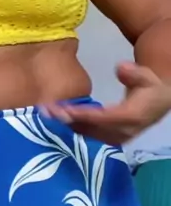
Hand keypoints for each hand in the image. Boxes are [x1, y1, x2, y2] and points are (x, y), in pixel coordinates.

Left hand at [42, 63, 170, 145]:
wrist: (160, 102)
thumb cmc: (150, 87)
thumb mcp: (146, 76)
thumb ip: (134, 73)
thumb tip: (121, 67)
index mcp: (133, 116)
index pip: (104, 117)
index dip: (83, 115)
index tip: (64, 110)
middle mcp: (124, 131)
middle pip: (92, 128)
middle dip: (69, 120)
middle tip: (47, 111)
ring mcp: (118, 137)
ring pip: (89, 133)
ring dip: (67, 124)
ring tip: (47, 114)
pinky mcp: (112, 139)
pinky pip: (91, 135)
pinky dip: (74, 127)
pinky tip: (59, 119)